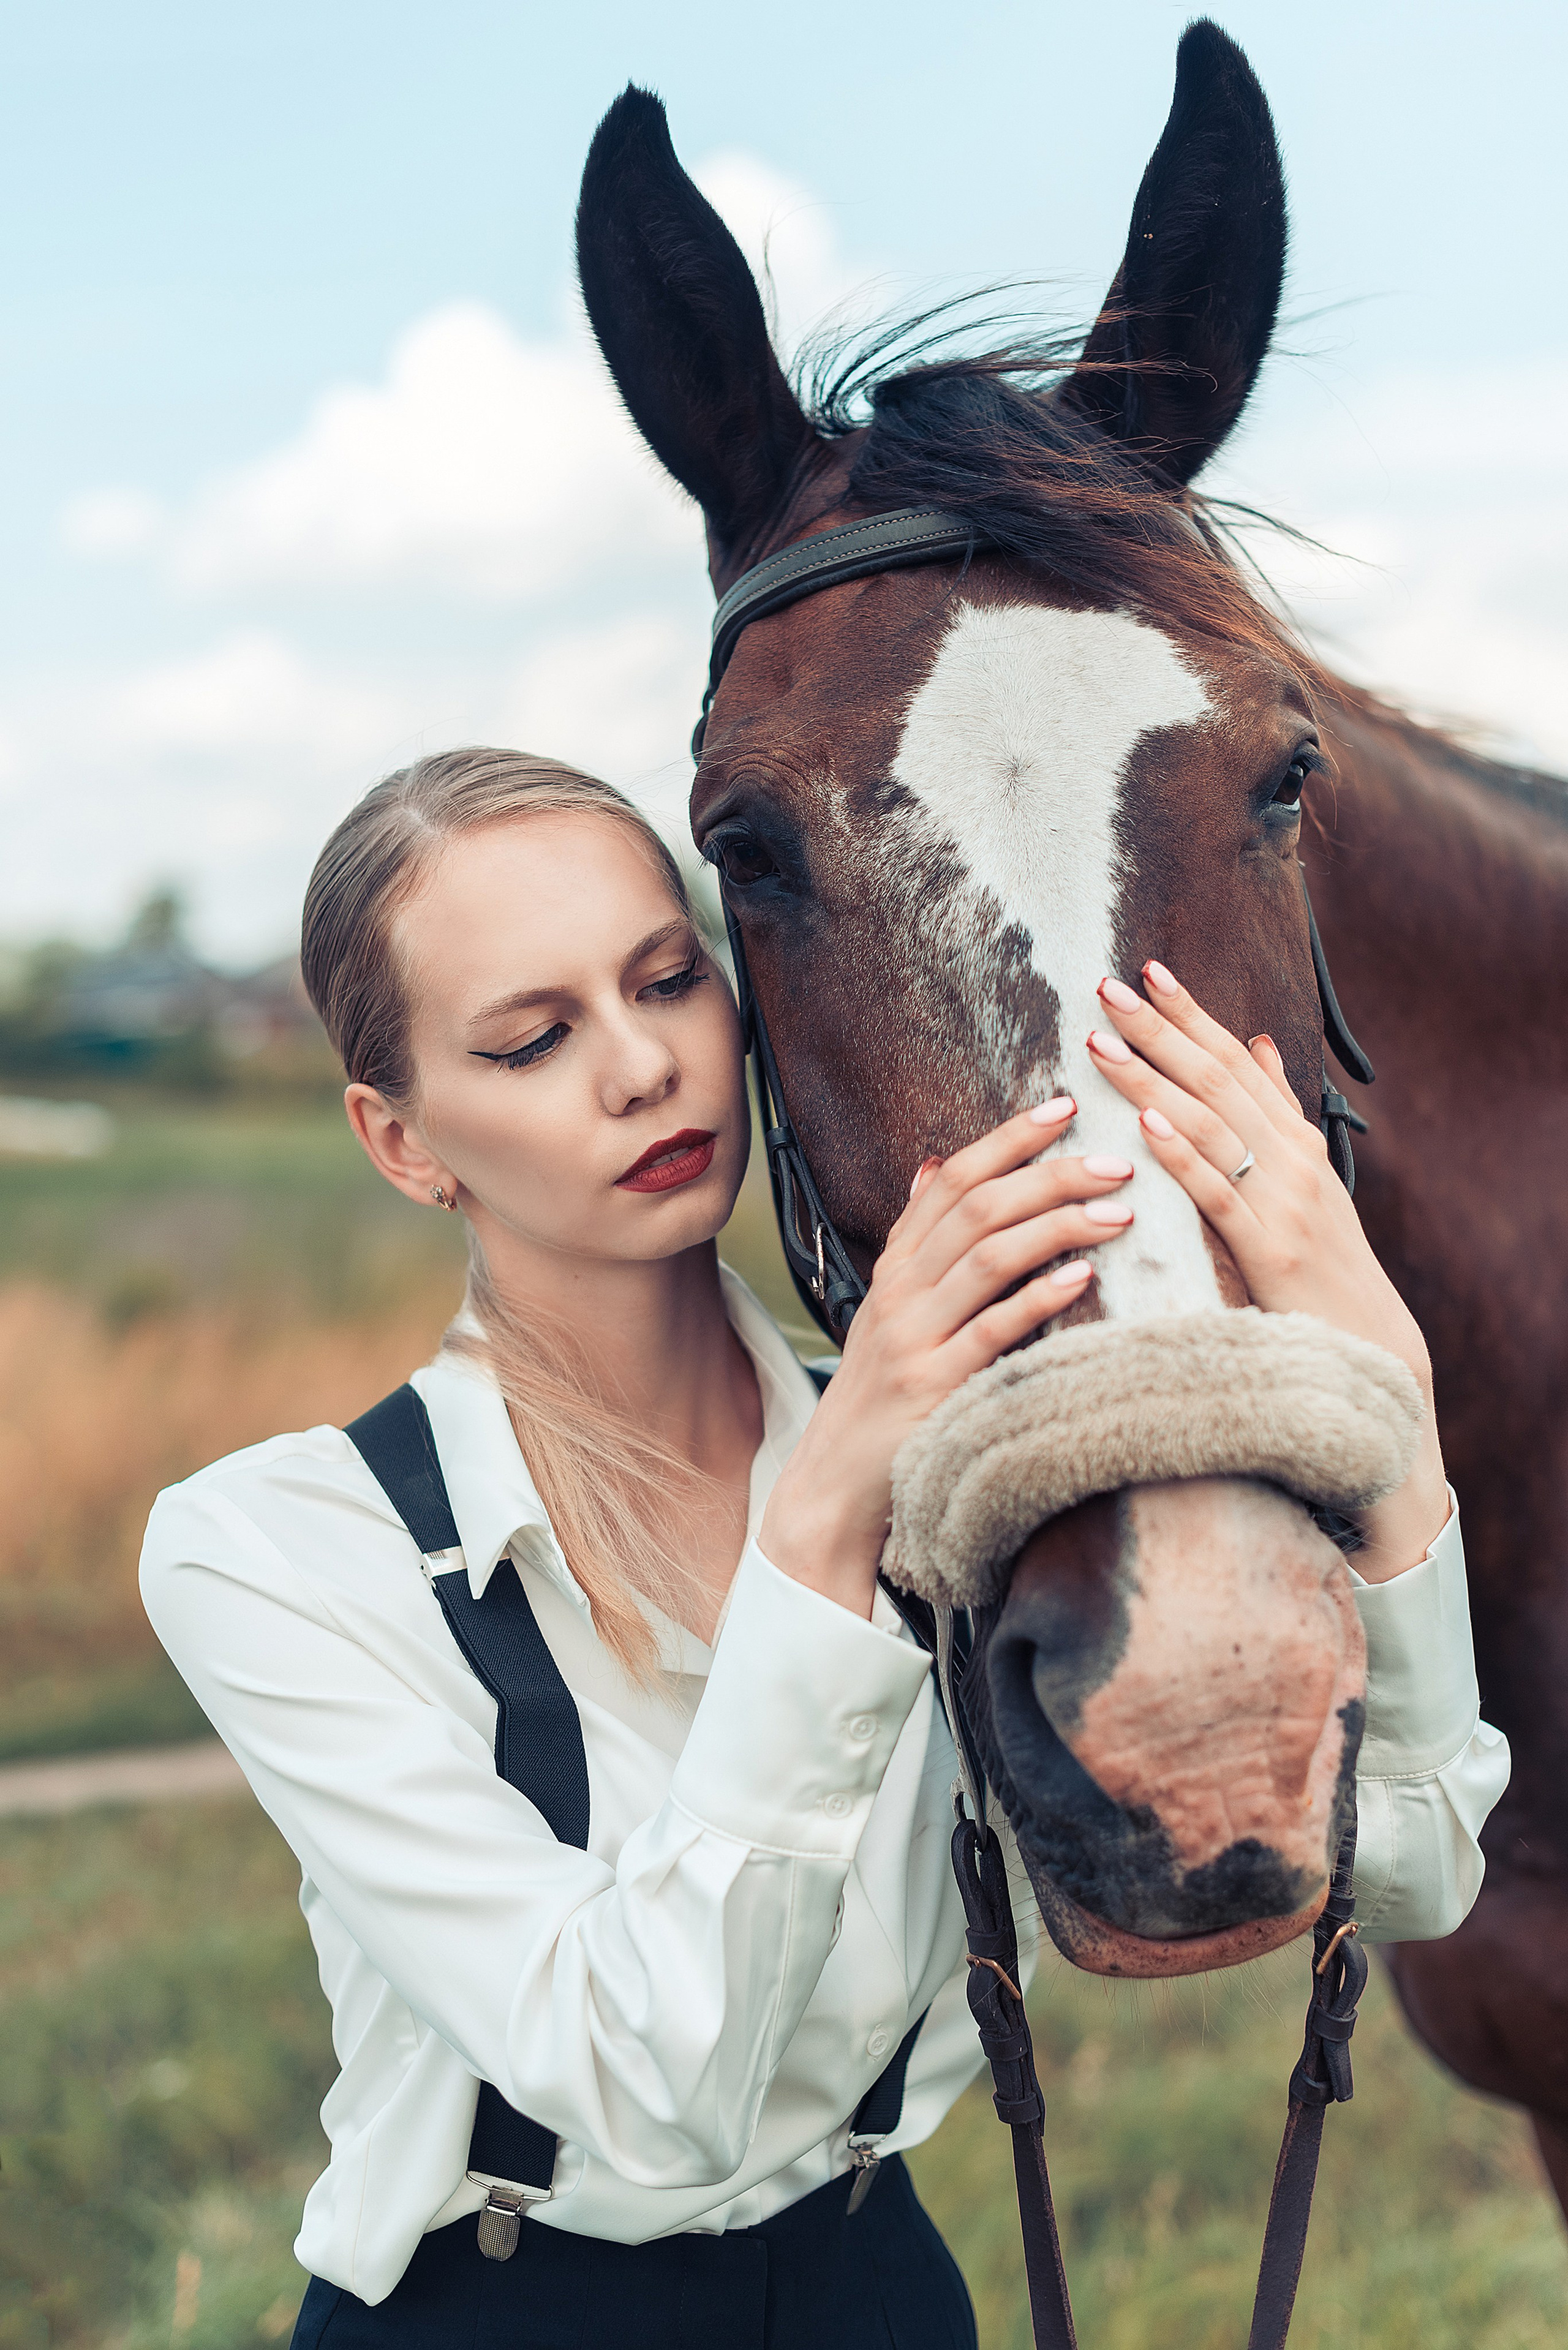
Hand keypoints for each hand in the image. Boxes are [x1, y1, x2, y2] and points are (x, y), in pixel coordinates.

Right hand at [759, 1098, 1136, 1616]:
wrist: (836, 1483)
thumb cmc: (884, 1393)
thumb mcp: (894, 1307)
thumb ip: (920, 1240)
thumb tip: (934, 1163)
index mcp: (896, 1265)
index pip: (950, 1179)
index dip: (1007, 1138)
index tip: (1063, 1106)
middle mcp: (899, 1290)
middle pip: (977, 1207)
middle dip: (1050, 1174)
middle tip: (1116, 1158)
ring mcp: (913, 1336)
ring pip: (987, 1257)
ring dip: (1057, 1225)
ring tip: (1117, 1209)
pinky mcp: (932, 1386)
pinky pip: (991, 1331)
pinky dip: (1038, 1298)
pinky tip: (1083, 1276)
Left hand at [1087, 963, 1448, 1579]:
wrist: (1368, 1347)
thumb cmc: (1322, 1268)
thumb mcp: (1303, 1183)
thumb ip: (1275, 1115)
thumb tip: (1255, 1044)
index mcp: (1295, 1140)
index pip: (1236, 1059)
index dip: (1191, 1013)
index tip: (1147, 970)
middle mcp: (1293, 1157)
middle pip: (1218, 1077)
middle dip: (1161, 1028)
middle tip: (1108, 985)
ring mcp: (1285, 1200)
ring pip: (1211, 1123)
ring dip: (1154, 1077)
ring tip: (1103, 1040)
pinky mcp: (1269, 1248)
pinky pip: (1218, 1192)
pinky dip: (1183, 1152)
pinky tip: (1146, 1121)